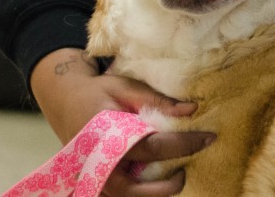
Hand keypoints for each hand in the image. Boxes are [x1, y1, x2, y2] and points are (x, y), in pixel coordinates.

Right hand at [31, 48, 216, 196]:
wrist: (65, 100)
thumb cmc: (98, 92)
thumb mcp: (126, 87)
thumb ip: (157, 100)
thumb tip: (192, 110)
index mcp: (105, 135)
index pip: (153, 148)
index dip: (184, 145)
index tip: (209, 138)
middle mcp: (96, 162)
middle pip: (135, 189)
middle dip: (168, 185)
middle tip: (187, 170)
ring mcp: (91, 176)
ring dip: (153, 193)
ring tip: (175, 176)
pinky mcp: (93, 181)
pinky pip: (119, 195)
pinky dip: (140, 192)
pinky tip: (157, 180)